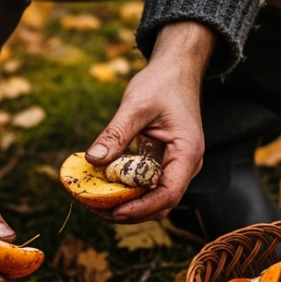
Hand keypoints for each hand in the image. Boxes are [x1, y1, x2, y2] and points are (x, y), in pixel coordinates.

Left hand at [84, 21, 214, 222]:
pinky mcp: (164, 162)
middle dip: (130, 211)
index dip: (142, 208)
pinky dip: (127, 189)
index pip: (169, 193)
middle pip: (161, 203)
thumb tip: (92, 161)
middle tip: (97, 210)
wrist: (176, 70)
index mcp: (187, 152)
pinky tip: (104, 186)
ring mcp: (177, 165)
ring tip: (96, 203)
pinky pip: (147, 184)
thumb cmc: (162, 83)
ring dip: (127, 204)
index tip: (115, 211)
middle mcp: (186, 164)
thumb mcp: (135, 105)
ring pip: (154, 197)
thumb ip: (115, 134)